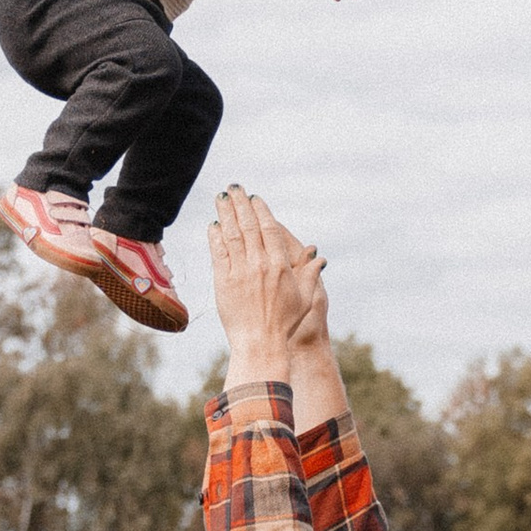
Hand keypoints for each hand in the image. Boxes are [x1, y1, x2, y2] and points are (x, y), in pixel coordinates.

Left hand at [208, 188, 324, 386]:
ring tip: (220, 197)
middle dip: (240, 203)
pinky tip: (213, 225)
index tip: (254, 198)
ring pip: (231, 234)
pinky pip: (218, 253)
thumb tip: (318, 258)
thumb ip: (309, 275)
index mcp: (280, 265)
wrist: (260, 343)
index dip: (260, 211)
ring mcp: (240, 272)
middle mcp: (259, 264)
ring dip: (225, 213)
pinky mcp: (223, 282)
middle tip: (233, 187)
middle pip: (248, 225)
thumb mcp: (304, 299)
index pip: (269, 229)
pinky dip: (215, 237)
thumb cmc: (285, 324)